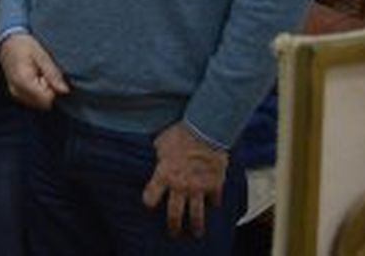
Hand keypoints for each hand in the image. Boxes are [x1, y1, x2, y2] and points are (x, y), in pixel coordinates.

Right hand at [0, 33, 69, 109]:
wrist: (8, 42)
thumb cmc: (25, 46)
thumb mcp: (42, 55)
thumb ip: (52, 74)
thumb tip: (64, 90)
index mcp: (24, 81)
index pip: (47, 99)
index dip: (53, 89)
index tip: (49, 76)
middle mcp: (18, 91)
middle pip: (43, 103)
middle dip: (49, 92)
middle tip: (44, 74)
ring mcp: (15, 94)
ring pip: (38, 103)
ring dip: (43, 93)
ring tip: (38, 75)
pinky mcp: (15, 94)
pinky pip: (32, 100)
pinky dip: (37, 93)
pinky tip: (34, 80)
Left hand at [142, 122, 229, 239]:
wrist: (206, 130)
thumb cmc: (180, 133)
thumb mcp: (160, 143)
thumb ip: (158, 155)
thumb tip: (156, 156)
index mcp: (164, 175)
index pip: (151, 197)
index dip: (149, 201)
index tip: (149, 204)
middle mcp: (180, 186)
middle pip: (174, 214)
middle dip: (173, 226)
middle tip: (173, 233)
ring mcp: (198, 188)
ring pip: (196, 214)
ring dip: (196, 226)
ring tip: (196, 233)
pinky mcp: (215, 185)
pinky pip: (215, 199)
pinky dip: (214, 203)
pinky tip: (213, 206)